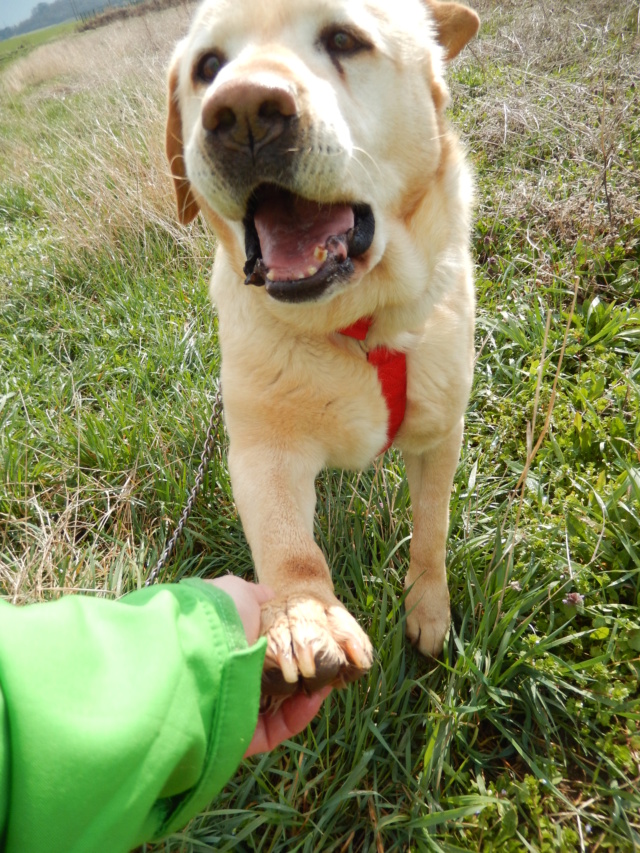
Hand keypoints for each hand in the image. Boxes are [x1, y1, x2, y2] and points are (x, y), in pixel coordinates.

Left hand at [204, 576, 331, 754]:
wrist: (198, 651)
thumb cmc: (218, 616)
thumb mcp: (238, 591)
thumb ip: (256, 596)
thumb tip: (272, 597)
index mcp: (226, 645)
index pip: (261, 649)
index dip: (288, 646)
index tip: (312, 640)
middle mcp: (227, 676)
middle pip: (272, 678)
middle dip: (301, 672)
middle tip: (325, 664)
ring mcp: (234, 708)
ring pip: (278, 707)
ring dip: (305, 695)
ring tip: (326, 682)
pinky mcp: (242, 737)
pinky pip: (276, 728)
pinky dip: (298, 714)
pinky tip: (314, 697)